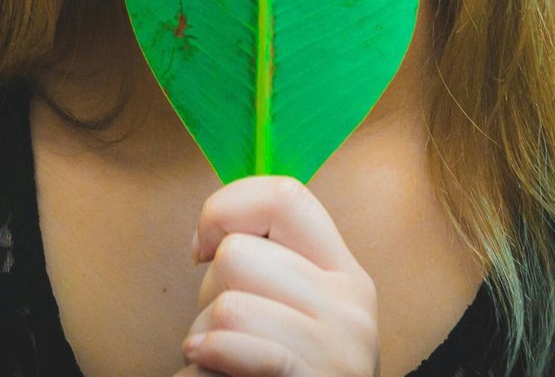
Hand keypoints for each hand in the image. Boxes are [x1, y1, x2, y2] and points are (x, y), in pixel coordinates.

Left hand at [175, 175, 379, 376]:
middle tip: (227, 336)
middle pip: (238, 254)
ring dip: (202, 340)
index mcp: (346, 275)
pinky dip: (205, 364)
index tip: (203, 249)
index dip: (228, 208)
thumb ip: (269, 270)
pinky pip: (229, 347)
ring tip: (226, 365)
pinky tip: (214, 375)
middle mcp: (351, 305)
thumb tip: (209, 238)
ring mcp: (338, 349)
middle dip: (208, 295)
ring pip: (224, 305)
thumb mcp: (296, 316)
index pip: (286, 195)